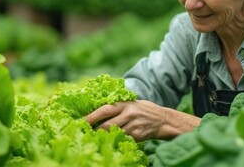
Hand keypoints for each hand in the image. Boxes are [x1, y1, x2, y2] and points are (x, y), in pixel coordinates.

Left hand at [84, 100, 200, 141]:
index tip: (80, 121)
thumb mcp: (131, 103)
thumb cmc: (144, 110)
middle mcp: (129, 114)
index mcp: (125, 104)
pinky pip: (123, 139)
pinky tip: (113, 141)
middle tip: (85, 133)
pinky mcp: (138, 136)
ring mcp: (134, 126)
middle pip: (106, 125)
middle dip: (94, 130)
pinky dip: (116, 140)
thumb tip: (96, 109)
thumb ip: (117, 105)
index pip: (104, 110)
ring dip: (104, 137)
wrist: (163, 120)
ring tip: (97, 138)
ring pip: (114, 134)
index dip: (91, 116)